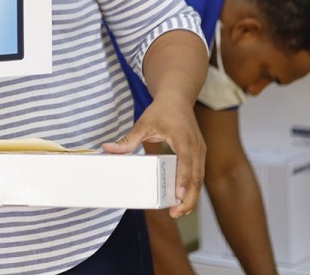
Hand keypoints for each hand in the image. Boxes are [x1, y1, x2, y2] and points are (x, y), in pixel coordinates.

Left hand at [103, 95, 205, 217]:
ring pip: (200, 179)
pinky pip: (198, 174)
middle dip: (189, 198)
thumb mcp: (143, 123)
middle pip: (197, 177)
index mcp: (183, 139)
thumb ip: (129, 139)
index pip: (186, 163)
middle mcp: (196, 147)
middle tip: (176, 213)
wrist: (178, 97)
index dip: (183, 180)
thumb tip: (108, 149)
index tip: (178, 196)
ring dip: (192, 196)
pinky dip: (192, 188)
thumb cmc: (162, 110)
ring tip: (179, 212)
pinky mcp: (199, 154)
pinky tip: (183, 200)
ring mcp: (200, 151)